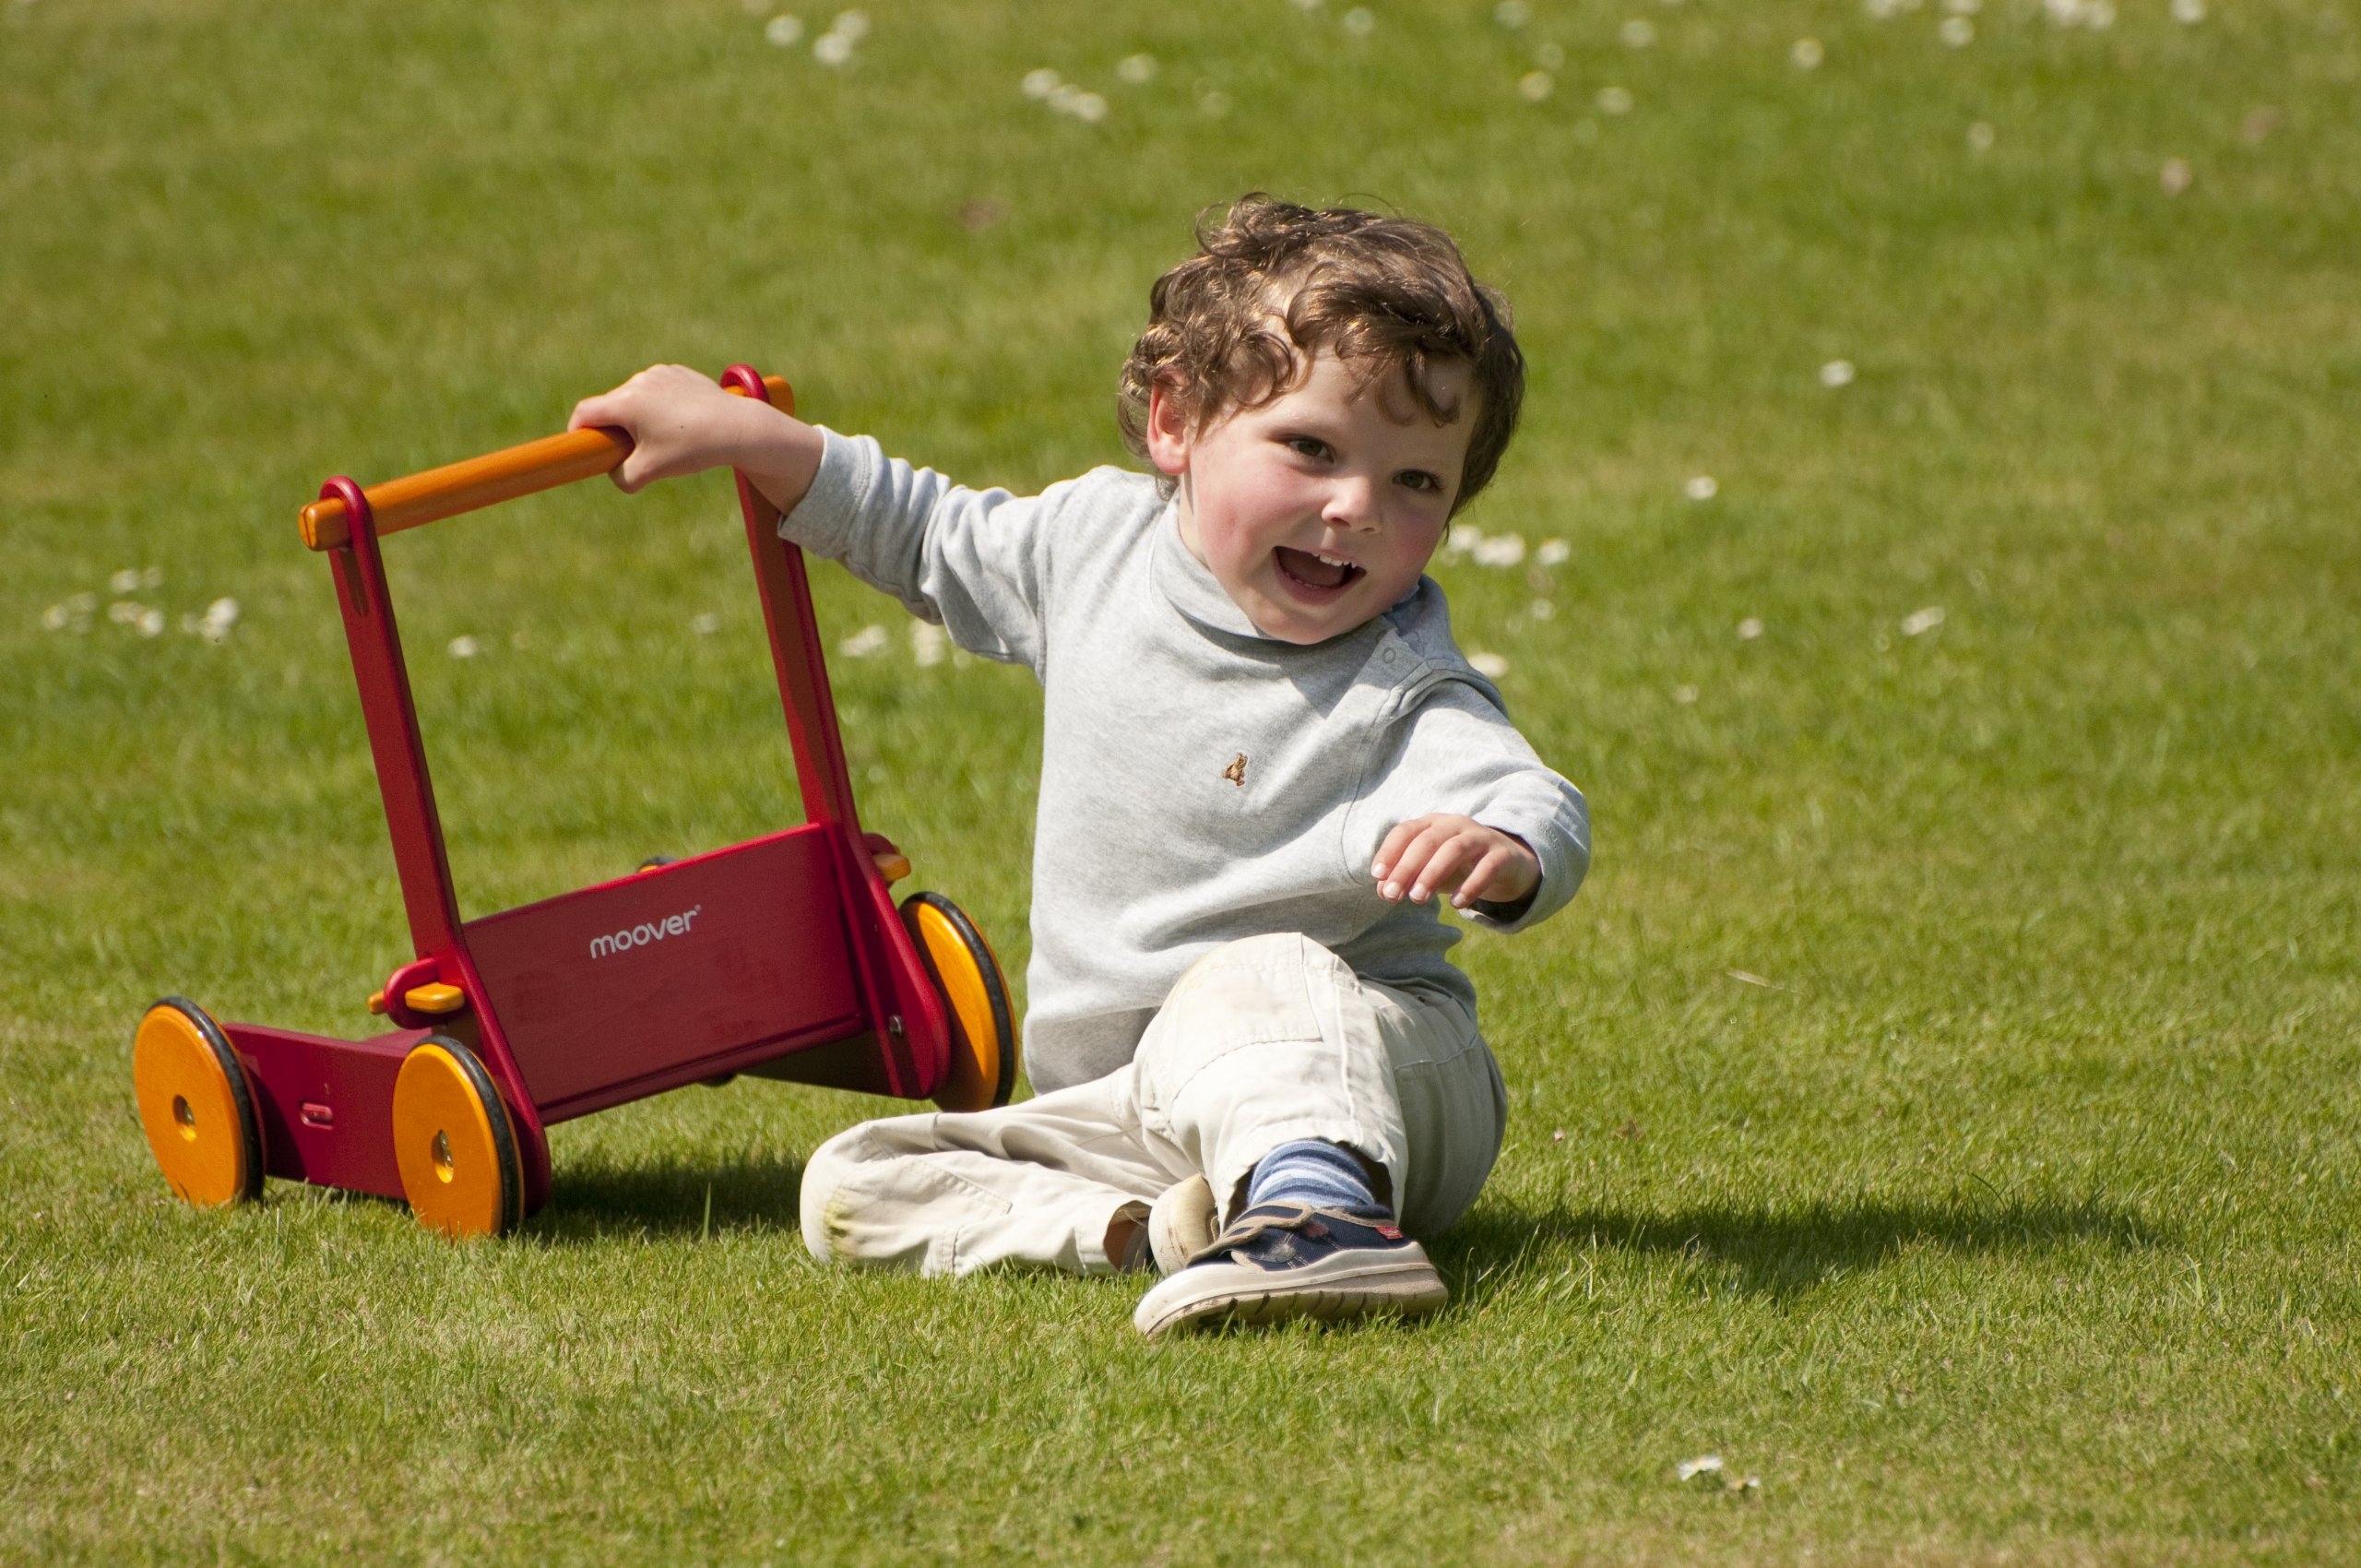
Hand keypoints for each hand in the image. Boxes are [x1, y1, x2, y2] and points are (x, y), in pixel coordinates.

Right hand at [568, 363, 805, 495]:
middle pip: (610, 405)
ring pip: (635, 397)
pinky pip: (657, 390)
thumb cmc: (692, 449)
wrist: (737, 428)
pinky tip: (681, 423)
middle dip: (614, 428)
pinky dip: (660, 406)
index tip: (584, 446)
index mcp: (626, 402)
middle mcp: (639, 381)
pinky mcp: (679, 373)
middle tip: (633, 451)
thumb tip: (615, 473)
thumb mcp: (650, 471)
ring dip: (638, 417)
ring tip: (665, 438)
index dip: (578, 431)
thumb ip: (622, 477)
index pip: (585, 412)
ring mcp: (660, 373)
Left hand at [1372, 814, 1539, 910]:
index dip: (1390, 851)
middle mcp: (1455, 824)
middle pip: (1428, 840)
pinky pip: (1487, 867)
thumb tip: (1382, 890)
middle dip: (1407, 867)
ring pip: (1455, 849)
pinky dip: (1471, 886)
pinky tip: (1457, 905)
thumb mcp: (1429, 871)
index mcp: (1433, 824)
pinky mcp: (1502, 855)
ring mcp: (1481, 837)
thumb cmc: (1458, 866)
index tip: (1377, 875)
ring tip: (1418, 899)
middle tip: (1392, 895)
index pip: (1406, 831)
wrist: (1507, 863)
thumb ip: (1405, 878)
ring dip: (1433, 873)